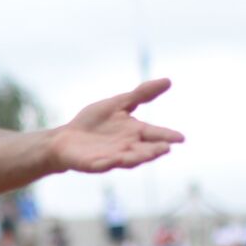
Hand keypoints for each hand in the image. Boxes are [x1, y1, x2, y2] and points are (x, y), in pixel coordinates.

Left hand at [52, 78, 184, 172]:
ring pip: (126, 160)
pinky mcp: (92, 164)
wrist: (65, 138)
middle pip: (144, 151)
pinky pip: (100, 165)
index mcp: (134, 132)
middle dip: (154, 150)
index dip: (167, 136)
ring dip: (135, 159)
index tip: (180, 138)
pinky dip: (106, 164)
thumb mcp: (117, 104)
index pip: (154, 134)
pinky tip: (112, 161)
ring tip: (146, 156)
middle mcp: (126, 147)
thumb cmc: (93, 122)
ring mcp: (110, 157)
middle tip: (165, 148)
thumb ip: (141, 95)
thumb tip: (168, 80)